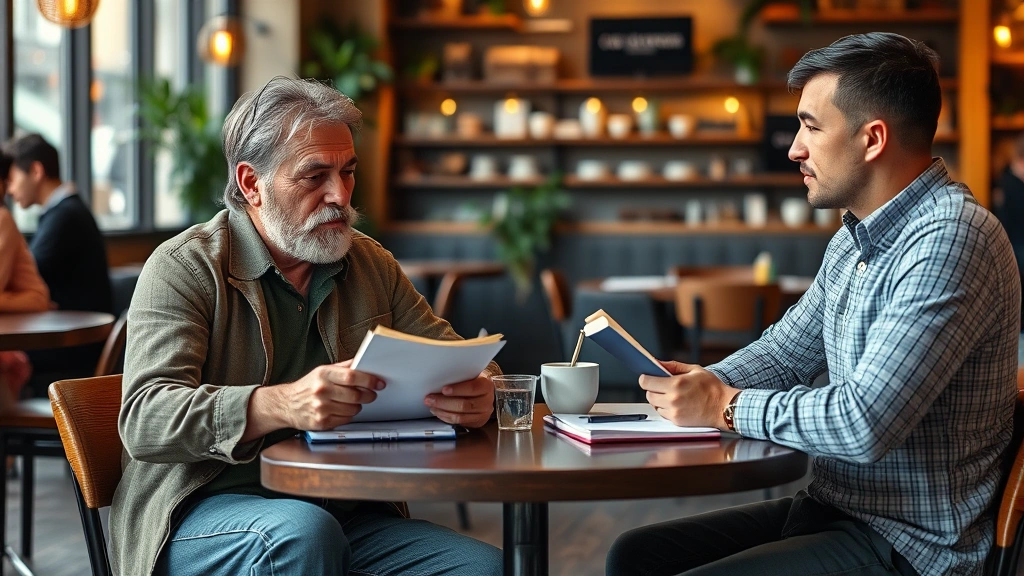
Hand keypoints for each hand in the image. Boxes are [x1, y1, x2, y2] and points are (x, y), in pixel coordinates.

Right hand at [247, 360, 383, 438]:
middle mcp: (321, 390)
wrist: (285, 404)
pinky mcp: (321, 422)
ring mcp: (321, 408)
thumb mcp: (322, 371)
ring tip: (352, 401)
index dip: (369, 380)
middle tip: (370, 394)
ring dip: (358, 405)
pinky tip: (341, 409)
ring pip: (353, 408)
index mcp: (323, 374)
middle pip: (355, 394)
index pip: (351, 376)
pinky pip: (346, 419)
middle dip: (368, 395)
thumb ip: (344, 367)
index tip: (379, 383)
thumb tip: (363, 362)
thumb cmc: (307, 386)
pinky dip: (349, 415)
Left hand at [424, 371, 494, 427]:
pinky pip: (458, 422)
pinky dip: (446, 417)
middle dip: (444, 402)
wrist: (486, 394)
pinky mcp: (476, 423)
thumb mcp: (472, 375)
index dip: (457, 389)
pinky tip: (438, 412)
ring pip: (460, 416)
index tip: (444, 389)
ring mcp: (482, 414)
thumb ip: (461, 377)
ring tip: (431, 406)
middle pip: (464, 405)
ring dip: (442, 411)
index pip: (472, 388)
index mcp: (486, 386)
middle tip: (430, 398)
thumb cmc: (475, 382)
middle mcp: (486, 401)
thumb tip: (440, 380)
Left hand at [639, 361, 737, 428]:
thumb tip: (657, 363)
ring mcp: (674, 412)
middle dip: (652, 389)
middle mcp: (673, 399)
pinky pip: (663, 414)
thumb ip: (673, 366)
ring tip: (671, 395)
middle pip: (649, 394)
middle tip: (661, 386)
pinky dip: (665, 409)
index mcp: (676, 384)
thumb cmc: (712, 388)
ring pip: (654, 405)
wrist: (724, 407)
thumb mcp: (694, 370)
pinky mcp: (677, 421)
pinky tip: (676, 404)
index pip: (646, 382)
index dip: (645, 378)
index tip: (647, 377)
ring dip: (658, 400)